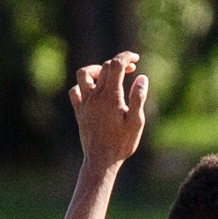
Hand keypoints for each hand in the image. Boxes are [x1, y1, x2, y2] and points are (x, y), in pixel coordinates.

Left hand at [69, 53, 147, 167]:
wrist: (101, 161)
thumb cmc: (122, 144)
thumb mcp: (136, 122)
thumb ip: (138, 98)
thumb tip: (141, 77)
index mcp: (111, 97)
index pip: (116, 65)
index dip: (126, 57)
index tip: (135, 59)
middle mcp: (96, 96)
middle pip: (104, 67)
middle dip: (119, 63)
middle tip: (131, 70)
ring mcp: (85, 103)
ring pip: (83, 74)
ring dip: (96, 70)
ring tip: (108, 76)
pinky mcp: (79, 112)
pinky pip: (75, 91)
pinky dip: (84, 86)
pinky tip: (94, 92)